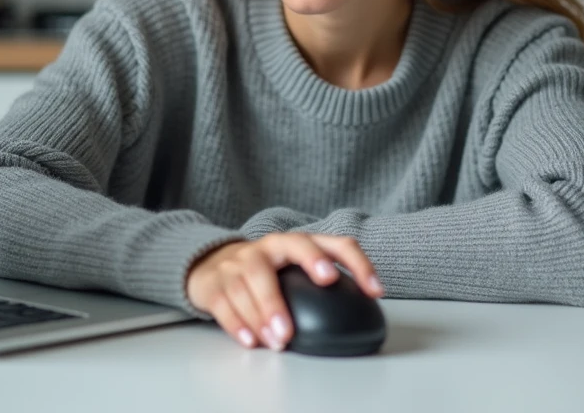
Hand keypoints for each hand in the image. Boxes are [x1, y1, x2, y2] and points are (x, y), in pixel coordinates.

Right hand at [185, 233, 383, 350]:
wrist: (208, 266)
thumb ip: (316, 286)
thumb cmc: (262, 273)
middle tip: (327, 281)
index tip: (375, 289)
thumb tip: (355, 317)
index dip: (357, 262)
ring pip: (254, 278)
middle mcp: (269, 247)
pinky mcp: (214, 283)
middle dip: (311, 260)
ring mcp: (239, 262)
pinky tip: (251, 340)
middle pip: (293, 244)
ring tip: (281, 338)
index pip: (334, 244)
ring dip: (269, 308)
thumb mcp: (290, 272)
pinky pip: (225, 301)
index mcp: (295, 245)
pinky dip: (238, 323)